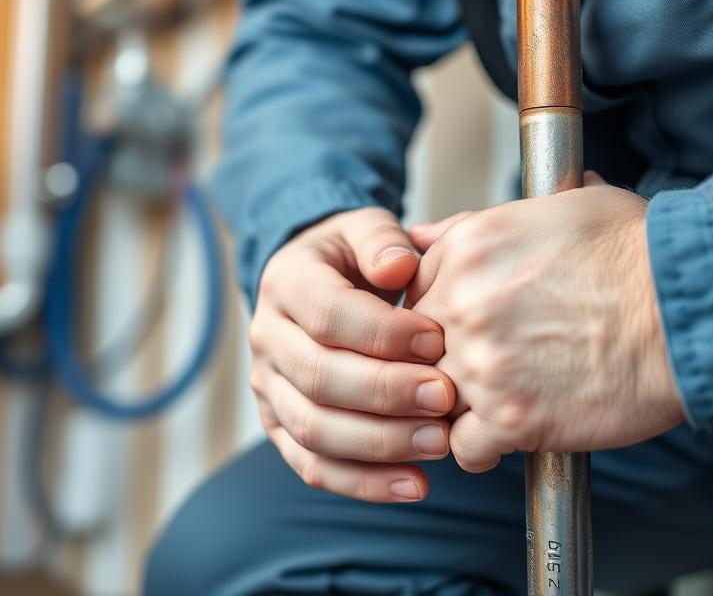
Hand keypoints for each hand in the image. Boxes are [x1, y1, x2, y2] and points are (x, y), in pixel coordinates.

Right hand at [251, 207, 457, 502]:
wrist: (315, 282)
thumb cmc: (352, 257)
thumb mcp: (365, 229)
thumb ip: (382, 241)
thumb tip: (398, 266)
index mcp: (286, 283)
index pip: (326, 315)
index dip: (382, 333)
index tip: (436, 341)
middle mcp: (267, 338)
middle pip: (317, 377)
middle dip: (386, 393)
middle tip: (445, 398)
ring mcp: (269, 387)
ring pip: (313, 429)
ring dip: (379, 443)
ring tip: (440, 443)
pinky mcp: (281, 426)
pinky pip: (313, 466)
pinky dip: (363, 483)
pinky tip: (414, 484)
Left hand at [405, 173, 684, 472]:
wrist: (689, 309)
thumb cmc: (635, 252)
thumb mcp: (556, 207)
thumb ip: (477, 223)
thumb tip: (425, 232)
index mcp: (466, 249)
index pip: (413, 293)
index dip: (436, 315)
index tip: (461, 329)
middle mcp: (461, 303)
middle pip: (416, 346)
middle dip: (441, 358)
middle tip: (481, 366)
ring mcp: (481, 363)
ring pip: (432, 396)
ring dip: (459, 403)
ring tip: (495, 400)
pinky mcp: (510, 418)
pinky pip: (464, 448)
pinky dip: (481, 448)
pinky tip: (506, 434)